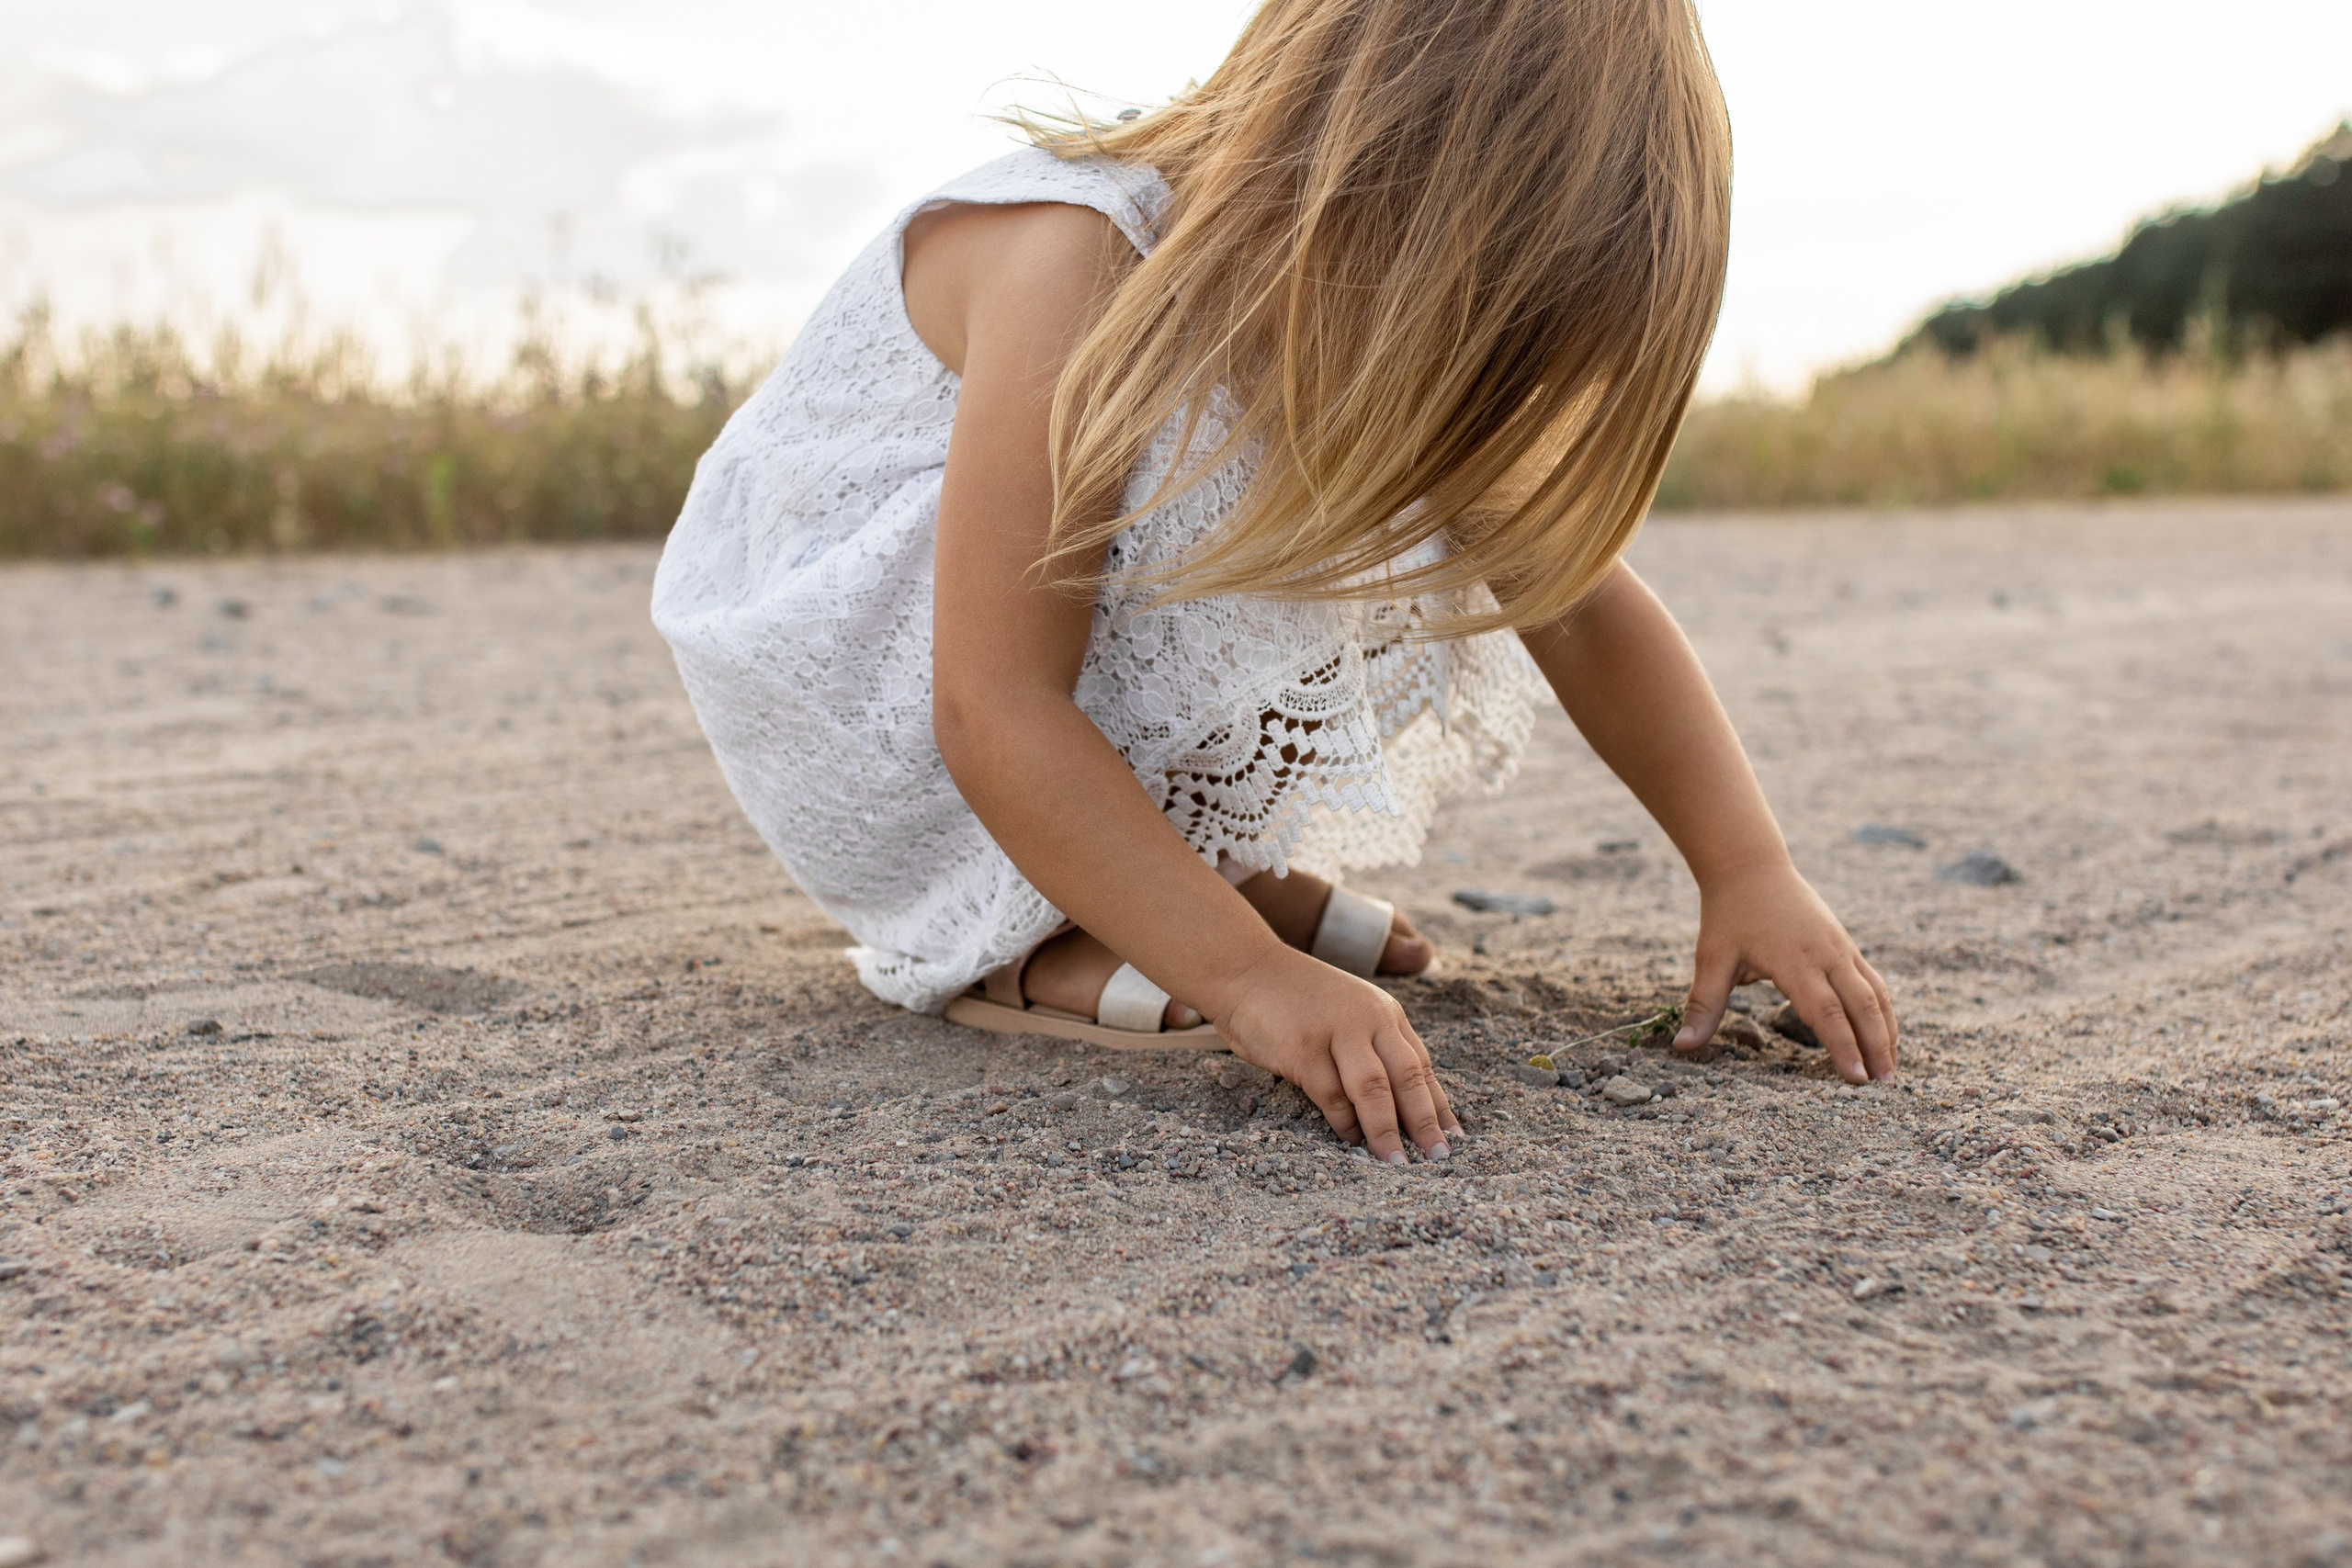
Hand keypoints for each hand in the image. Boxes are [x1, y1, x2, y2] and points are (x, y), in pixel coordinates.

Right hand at [1209, 946, 1460, 1161]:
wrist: (1245, 968)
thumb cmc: (1296, 1000)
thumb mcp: (1348, 1013)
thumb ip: (1373, 1048)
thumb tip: (1400, 1106)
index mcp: (1384, 1013)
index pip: (1421, 1064)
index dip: (1439, 1104)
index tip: (1454, 1138)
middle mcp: (1367, 1020)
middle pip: (1407, 1077)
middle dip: (1425, 1122)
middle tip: (1438, 1157)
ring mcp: (1336, 1033)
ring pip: (1374, 1089)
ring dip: (1386, 1131)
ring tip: (1396, 1162)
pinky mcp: (1303, 1049)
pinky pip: (1332, 1095)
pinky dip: (1344, 1122)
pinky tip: (1350, 1139)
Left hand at [1673, 863, 1896, 1082]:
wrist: (1750, 866)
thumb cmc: (1728, 915)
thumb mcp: (1711, 960)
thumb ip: (1703, 1006)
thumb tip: (1682, 1047)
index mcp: (1793, 960)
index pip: (1825, 1011)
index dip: (1842, 1046)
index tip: (1856, 1079)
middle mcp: (1825, 953)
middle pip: (1861, 1005)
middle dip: (1876, 1047)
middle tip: (1884, 1087)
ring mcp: (1841, 947)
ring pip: (1875, 994)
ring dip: (1887, 1032)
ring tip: (1891, 1070)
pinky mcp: (1846, 945)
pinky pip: (1873, 981)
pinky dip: (1882, 1010)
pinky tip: (1885, 1035)